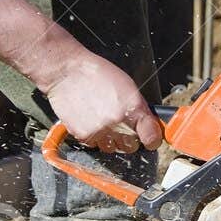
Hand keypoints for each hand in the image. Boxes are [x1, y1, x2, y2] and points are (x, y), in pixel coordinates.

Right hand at [44, 52, 163, 152]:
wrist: (67, 72)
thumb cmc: (96, 74)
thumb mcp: (127, 85)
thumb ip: (139, 108)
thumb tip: (148, 124)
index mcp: (132, 107)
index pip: (151, 138)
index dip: (153, 140)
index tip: (151, 140)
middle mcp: (117, 122)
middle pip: (131, 146)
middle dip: (129, 138)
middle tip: (122, 125)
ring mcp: (100, 131)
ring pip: (112, 148)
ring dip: (111, 139)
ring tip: (102, 120)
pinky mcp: (83, 135)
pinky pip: (94, 145)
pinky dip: (94, 137)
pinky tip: (90, 120)